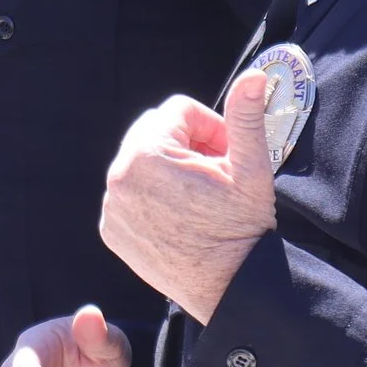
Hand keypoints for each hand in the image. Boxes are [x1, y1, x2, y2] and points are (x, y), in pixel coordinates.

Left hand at [99, 71, 278, 322]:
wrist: (230, 290)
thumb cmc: (243, 229)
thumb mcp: (252, 170)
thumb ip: (246, 118)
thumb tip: (256, 76)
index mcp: (148, 153)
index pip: (179, 111)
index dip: (211, 128)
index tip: (228, 156)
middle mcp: (119, 176)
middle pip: (155, 132)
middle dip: (188, 145)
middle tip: (216, 174)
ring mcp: (112, 205)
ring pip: (142, 161)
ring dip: (169, 169)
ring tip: (201, 197)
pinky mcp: (111, 228)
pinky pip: (129, 193)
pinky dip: (152, 196)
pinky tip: (181, 216)